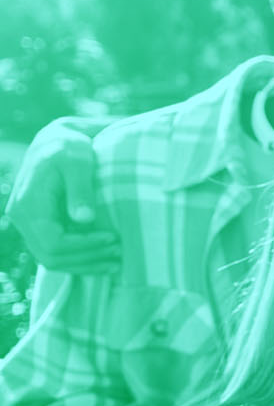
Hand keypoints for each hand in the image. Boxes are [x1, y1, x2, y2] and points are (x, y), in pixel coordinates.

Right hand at [5, 123, 119, 272]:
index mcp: (28, 203)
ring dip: (86, 264)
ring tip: (117, 262)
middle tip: (120, 254)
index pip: (53, 242)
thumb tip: (83, 219)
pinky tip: (105, 260)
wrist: (57, 141)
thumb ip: (81, 188)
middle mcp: (22, 218)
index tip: (113, 239)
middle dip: (88, 259)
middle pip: (51, 257)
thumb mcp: (78, 160)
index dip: (84, 246)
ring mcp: (29, 225)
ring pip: (53, 260)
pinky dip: (81, 260)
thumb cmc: (69, 146)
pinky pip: (57, 254)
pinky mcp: (40, 228)